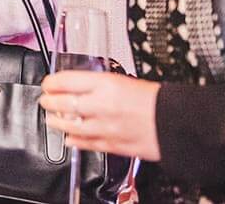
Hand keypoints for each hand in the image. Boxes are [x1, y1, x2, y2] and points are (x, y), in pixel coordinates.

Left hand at [39, 71, 161, 160]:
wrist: (179, 122)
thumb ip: (100, 84)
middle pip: (64, 103)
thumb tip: (80, 85)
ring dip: (57, 122)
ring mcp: (106, 127)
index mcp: (107, 84)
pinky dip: (74, 140)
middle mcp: (103, 105)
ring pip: (71, 126)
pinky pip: (86, 143)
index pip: (67, 80)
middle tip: (45, 100)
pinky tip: (69, 138)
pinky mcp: (112, 145)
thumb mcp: (125, 79)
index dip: (52, 82)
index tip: (48, 83)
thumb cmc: (157, 100)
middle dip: (50, 102)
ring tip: (52, 119)